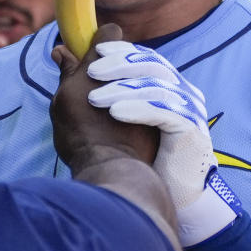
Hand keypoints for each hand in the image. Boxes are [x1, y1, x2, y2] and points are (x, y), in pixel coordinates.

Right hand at [50, 24, 158, 172]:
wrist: (112, 168)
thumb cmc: (79, 136)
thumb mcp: (63, 101)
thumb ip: (67, 72)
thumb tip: (60, 49)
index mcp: (98, 65)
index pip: (110, 34)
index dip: (105, 41)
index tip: (97, 53)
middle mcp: (126, 71)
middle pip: (129, 54)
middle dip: (121, 63)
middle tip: (106, 85)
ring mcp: (148, 88)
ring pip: (145, 74)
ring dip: (135, 82)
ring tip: (121, 105)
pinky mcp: (162, 108)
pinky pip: (158, 94)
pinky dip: (148, 100)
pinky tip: (137, 118)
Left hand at [87, 41, 240, 244]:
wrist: (158, 200)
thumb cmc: (135, 158)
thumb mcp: (109, 115)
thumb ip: (87, 83)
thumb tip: (58, 51)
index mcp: (166, 87)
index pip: (146, 58)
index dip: (123, 52)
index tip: (96, 52)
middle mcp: (182, 93)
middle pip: (153, 66)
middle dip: (120, 66)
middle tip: (92, 71)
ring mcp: (190, 110)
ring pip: (156, 87)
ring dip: (123, 89)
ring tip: (95, 99)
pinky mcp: (192, 131)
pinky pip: (164, 112)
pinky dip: (138, 109)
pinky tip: (115, 113)